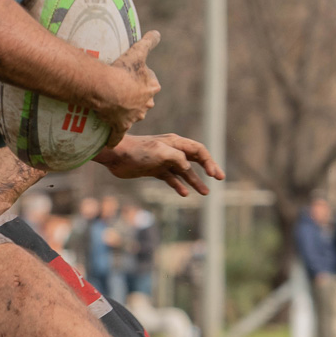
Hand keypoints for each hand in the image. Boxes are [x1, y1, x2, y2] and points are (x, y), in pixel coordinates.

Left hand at [94, 132, 222, 196]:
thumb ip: (178, 158)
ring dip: (194, 181)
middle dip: (208, 168)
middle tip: (219, 179)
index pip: (198, 151)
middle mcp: (172, 150)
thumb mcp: (161, 152)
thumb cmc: (138, 151)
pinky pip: (171, 178)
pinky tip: (184, 194)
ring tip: (205, 193)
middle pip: (195, 159)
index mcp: (175, 143)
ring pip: (184, 172)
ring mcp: (164, 161)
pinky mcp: (155, 170)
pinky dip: (178, 185)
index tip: (215, 175)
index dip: (209, 162)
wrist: (116, 156)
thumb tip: (187, 167)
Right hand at [96, 31, 161, 145]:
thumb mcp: (138, 52)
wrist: (107, 89)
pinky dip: (113, 139)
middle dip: (134, 98)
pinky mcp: (119, 127)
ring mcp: (132, 118)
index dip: (141, 79)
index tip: (131, 75)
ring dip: (124, 114)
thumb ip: (149, 42)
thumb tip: (157, 32)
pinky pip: (117, 135)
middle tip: (121, 90)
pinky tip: (110, 142)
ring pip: (131, 116)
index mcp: (151, 89)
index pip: (150, 84)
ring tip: (113, 107)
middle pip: (142, 102)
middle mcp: (145, 105)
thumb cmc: (123, 70)